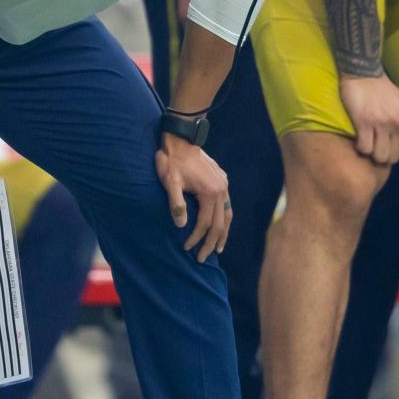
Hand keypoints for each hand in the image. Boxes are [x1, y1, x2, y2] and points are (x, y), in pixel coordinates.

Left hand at [155, 133, 230, 262]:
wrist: (181, 140)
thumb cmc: (172, 161)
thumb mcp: (170, 182)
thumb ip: (176, 203)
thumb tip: (182, 225)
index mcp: (210, 192)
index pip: (205, 223)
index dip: (196, 238)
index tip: (187, 248)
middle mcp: (222, 190)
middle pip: (220, 224)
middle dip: (211, 243)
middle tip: (202, 258)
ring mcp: (224, 185)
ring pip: (228, 216)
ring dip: (223, 234)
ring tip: (217, 248)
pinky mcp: (222, 181)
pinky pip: (227, 206)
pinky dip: (225, 219)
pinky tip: (221, 226)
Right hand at [339, 73, 398, 165]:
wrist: (364, 71)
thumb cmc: (382, 87)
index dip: (391, 152)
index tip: (382, 147)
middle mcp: (398, 124)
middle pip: (391, 157)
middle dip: (381, 156)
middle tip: (372, 147)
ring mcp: (381, 124)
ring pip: (378, 156)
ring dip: (370, 153)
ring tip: (365, 144)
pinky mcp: (364, 122)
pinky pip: (364, 148)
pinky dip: (360, 147)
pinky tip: (357, 140)